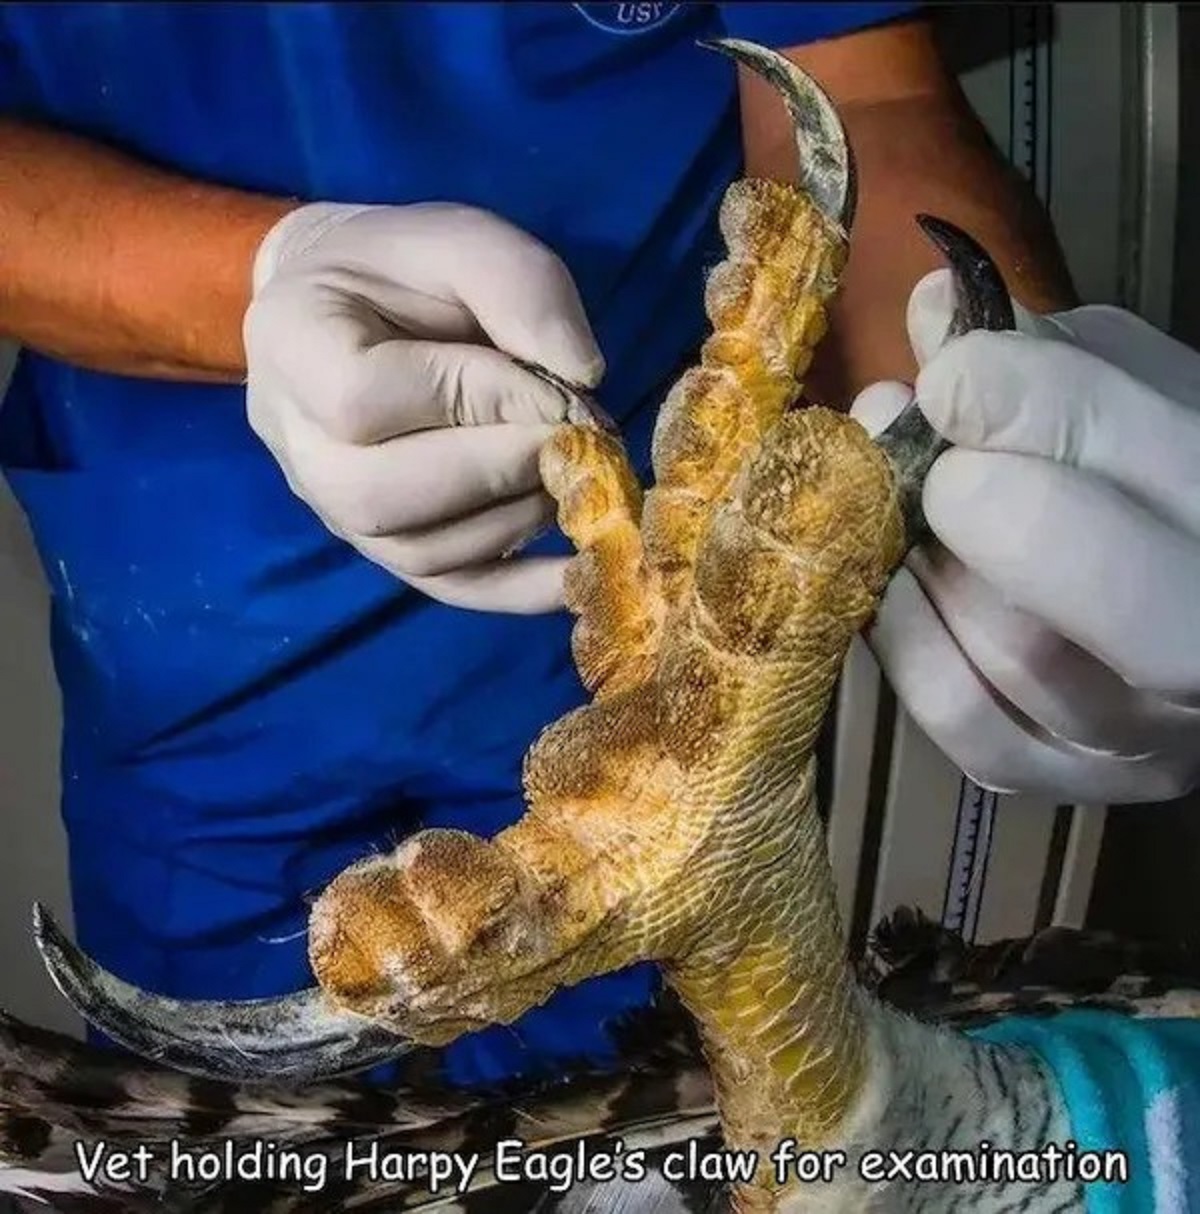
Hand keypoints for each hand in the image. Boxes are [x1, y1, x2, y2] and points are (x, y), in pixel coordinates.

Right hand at [244, 202, 607, 612]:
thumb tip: (583, 376)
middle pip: (381, 496)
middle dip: (500, 470)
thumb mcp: (463, 240)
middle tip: (573, 439)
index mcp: (293, 344)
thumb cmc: (407, 269)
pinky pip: (449, 588)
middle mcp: (297, 443)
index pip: (365, 398)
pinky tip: (582, 572)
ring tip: (572, 471)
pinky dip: (522, 590)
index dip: (473, 399)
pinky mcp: (387, 547)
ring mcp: (335, 509)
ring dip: (519, 517)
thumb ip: (521, 287)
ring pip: (420, 552)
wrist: (352, 308)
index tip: (552, 383)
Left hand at [851, 271, 1199, 803]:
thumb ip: (1050, 361)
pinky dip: (903, 635)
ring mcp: (1136, 737)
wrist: (1164, 606)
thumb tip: (934, 318)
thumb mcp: (1134, 396)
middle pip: (1127, 602)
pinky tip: (890, 573)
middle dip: (1008, 511)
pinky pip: (959, 715)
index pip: (1180, 473)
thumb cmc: (1150, 481)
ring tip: (892, 491)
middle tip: (933, 450)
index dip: (1052, 412)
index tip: (952, 369)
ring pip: (1021, 657)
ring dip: (931, 559)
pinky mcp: (1046, 777)